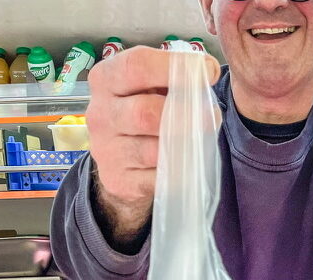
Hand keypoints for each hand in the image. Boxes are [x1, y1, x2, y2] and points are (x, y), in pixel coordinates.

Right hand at [86, 47, 220, 239]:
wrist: (120, 162)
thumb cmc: (142, 113)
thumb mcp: (148, 87)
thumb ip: (171, 76)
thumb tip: (207, 72)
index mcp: (105, 80)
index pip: (137, 66)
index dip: (177, 66)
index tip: (209, 70)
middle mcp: (100, 114)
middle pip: (145, 112)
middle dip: (187, 113)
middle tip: (213, 115)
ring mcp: (106, 151)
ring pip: (154, 151)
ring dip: (186, 145)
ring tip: (203, 138)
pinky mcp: (118, 180)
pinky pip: (159, 178)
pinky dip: (180, 172)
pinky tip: (188, 164)